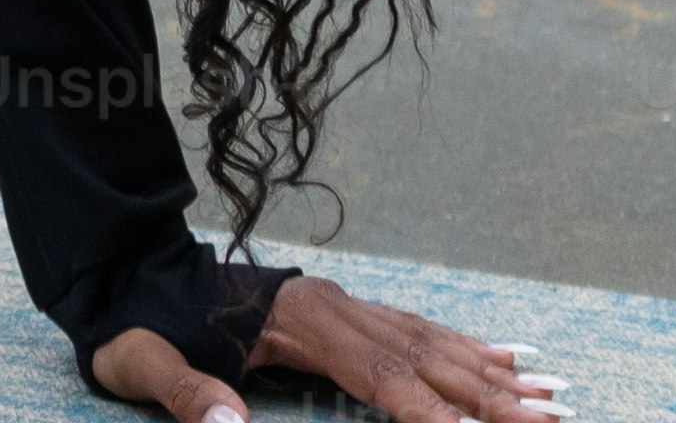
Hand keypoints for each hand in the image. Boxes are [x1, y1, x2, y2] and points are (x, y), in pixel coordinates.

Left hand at [92, 268, 569, 422]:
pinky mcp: (339, 309)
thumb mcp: (141, 361)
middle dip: (491, 394)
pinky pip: (413, 329)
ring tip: (549, 393)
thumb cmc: (134, 323)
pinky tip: (499, 358)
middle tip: (554, 416)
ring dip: (490, 372)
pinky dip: (462, 347)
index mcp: (297, 321)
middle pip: (423, 357)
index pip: (381, 375)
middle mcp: (332, 307)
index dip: (432, 411)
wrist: (122, 267)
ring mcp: (340, 304)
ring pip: (430, 342)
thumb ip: (186, 394)